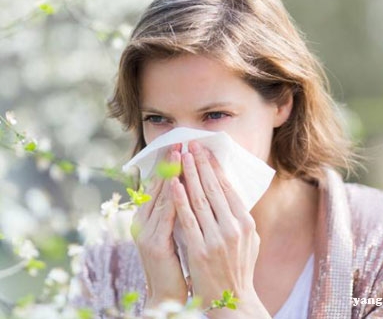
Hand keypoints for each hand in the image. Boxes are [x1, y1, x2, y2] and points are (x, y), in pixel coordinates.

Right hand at [131, 144, 187, 307]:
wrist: (166, 294)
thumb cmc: (174, 262)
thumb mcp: (173, 231)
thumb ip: (176, 211)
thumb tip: (189, 187)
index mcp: (146, 218)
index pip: (159, 185)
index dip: (169, 164)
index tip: (180, 145)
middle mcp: (142, 221)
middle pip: (157, 185)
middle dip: (170, 162)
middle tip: (181, 141)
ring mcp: (146, 232)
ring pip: (162, 195)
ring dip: (172, 172)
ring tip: (182, 152)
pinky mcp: (155, 244)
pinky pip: (166, 215)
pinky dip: (174, 197)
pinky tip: (180, 183)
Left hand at [171, 141, 269, 317]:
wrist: (232, 300)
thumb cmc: (239, 268)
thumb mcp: (249, 240)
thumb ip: (240, 217)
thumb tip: (230, 193)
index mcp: (246, 223)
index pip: (228, 188)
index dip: (216, 168)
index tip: (206, 152)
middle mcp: (233, 228)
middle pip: (214, 188)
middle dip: (200, 164)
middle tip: (191, 145)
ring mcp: (216, 239)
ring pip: (200, 199)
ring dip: (188, 175)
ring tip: (180, 157)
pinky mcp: (200, 250)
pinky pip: (187, 219)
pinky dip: (180, 199)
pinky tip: (173, 183)